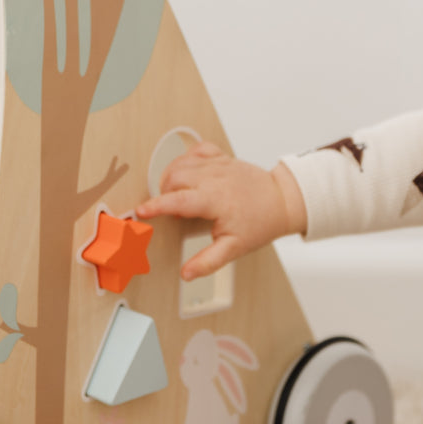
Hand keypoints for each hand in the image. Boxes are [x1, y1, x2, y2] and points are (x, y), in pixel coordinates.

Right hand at [135, 143, 306, 278]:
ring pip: (181, 163)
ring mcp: (218, 164)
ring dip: (171, 177)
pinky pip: (196, 150)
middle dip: (164, 193)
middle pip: (174, 177)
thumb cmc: (260, 222)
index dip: (157, 205)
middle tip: (171, 211)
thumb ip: (208, 261)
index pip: (178, 200)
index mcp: (215, 200)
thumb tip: (187, 273)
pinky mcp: (222, 157)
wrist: (281, 201)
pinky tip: (189, 175)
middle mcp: (214, 178)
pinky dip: (186, 160)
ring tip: (178, 196)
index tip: (141, 211)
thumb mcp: (234, 248)